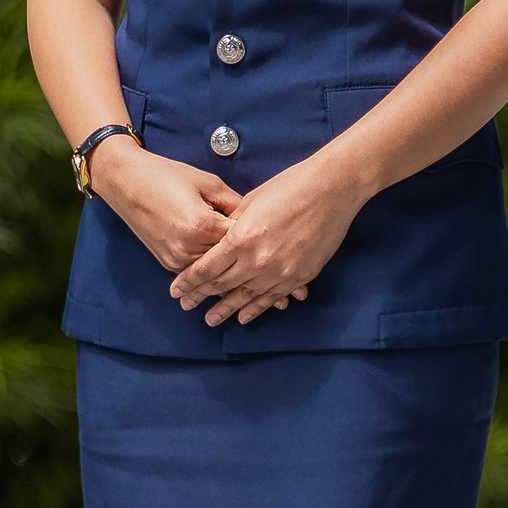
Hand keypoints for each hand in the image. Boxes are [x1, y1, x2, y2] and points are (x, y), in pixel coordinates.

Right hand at [88, 139, 309, 316]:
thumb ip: (234, 206)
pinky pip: (200, 278)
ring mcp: (176, 258)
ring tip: (273, 304)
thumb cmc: (167, 174)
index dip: (269, 251)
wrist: (126, 181)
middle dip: (264, 285)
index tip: (295, 261)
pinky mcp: (167, 261)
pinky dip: (221, 287)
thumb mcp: (207, 183)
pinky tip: (239, 296)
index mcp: (203, 226)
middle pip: (233, 272)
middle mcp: (189, 248)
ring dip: (244, 294)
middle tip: (291, 298)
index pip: (242, 243)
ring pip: (217, 281)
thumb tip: (258, 220)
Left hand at [168, 157, 362, 327]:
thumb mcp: (250, 202)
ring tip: (210, 320)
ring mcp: (280, 272)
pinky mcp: (299, 276)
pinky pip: (272, 298)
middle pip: (222, 286)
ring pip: (246, 297)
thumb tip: (218, 243)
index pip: (206, 268)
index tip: (176, 291)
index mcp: (241, 238)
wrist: (331, 190)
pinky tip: (243, 317)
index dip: (188, 282)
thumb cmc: (290, 187)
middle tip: (186, 306)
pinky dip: (256, 309)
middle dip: (201, 297)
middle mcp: (257, 260)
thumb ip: (231, 227)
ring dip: (226, 309)